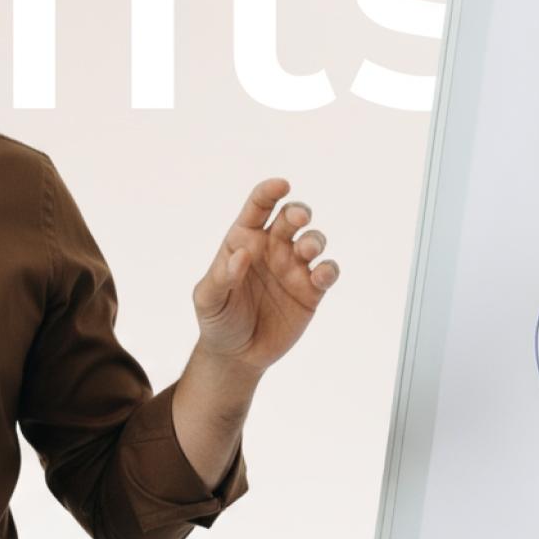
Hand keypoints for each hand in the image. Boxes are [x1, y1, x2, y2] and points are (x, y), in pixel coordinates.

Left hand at [191, 177, 338, 374]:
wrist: (237, 354)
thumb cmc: (218, 319)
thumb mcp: (208, 299)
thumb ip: (221, 276)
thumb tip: (241, 254)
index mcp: (243, 240)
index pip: (258, 207)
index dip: (270, 192)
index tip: (281, 185)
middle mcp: (272, 248)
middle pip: (292, 217)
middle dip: (298, 212)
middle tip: (297, 218)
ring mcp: (294, 268)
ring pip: (314, 240)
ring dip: (315, 240)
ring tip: (306, 250)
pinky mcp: (311, 291)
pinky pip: (328, 272)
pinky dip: (329, 269)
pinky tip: (320, 275)